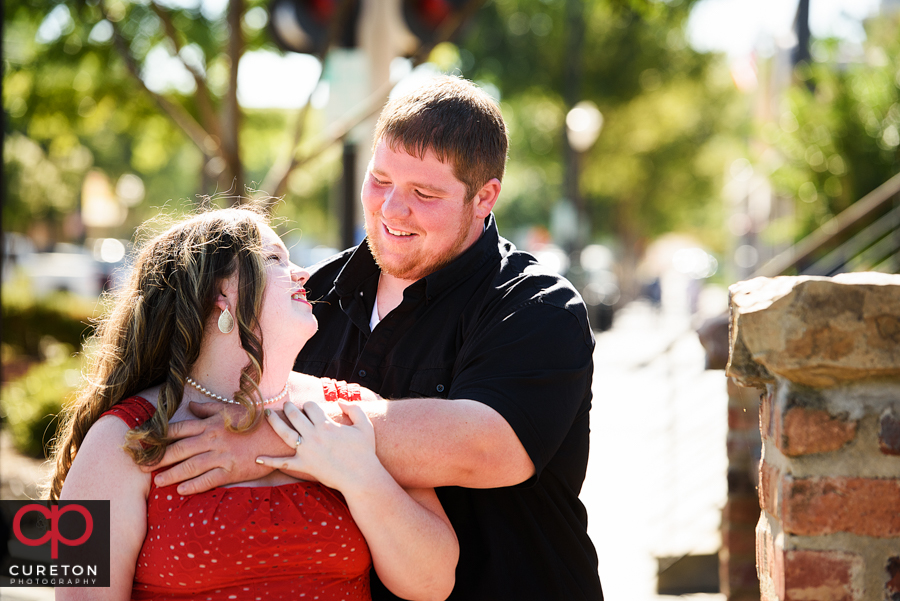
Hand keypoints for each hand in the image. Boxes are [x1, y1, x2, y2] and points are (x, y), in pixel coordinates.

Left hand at [144, 401, 291, 494]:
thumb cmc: (254, 421)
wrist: (279, 435)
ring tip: (158, 482)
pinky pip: (208, 480)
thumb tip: (190, 407)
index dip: (159, 437)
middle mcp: (212, 439)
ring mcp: (221, 456)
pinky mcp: (231, 470)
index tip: (145, 443)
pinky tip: (181, 491)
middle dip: (159, 459)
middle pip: (179, 449)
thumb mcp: (230, 409)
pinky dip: (193, 486)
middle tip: (142, 467)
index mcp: (210, 424)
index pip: (178, 429)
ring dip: (172, 475)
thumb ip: (207, 408)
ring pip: (190, 467)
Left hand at [257, 401, 381, 492]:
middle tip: (286, 405)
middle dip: (289, 408)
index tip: (310, 407)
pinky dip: (270, 461)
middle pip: (295, 416)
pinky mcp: (303, 466)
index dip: (309, 405)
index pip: (311, 407)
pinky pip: (283, 463)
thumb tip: (340, 401)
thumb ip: (354, 409)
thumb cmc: (365, 451)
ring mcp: (306, 451)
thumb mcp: (365, 426)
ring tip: (268, 415)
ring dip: (275, 422)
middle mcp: (314, 435)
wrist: (361, 477)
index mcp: (327, 425)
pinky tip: (257, 458)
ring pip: (284, 433)